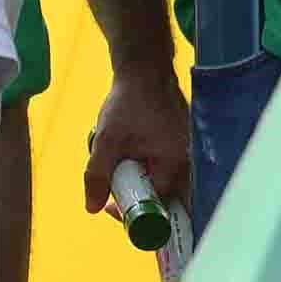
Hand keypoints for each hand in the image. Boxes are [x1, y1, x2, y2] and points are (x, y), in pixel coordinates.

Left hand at [85, 68, 191, 217]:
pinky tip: (129, 152)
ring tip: (118, 161)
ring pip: (158, 182)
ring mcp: (185, 155)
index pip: (157, 203)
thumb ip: (98, 173)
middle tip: (110, 189)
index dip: (133, 210)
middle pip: (160, 196)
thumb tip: (92, 207)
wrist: (143, 71)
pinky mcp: (179, 147)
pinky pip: (161, 168)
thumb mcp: (107, 138)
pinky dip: (142, 166)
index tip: (112, 207)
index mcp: (177, 163)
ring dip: (135, 179)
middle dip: (133, 194)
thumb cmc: (128, 102)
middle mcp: (188, 163)